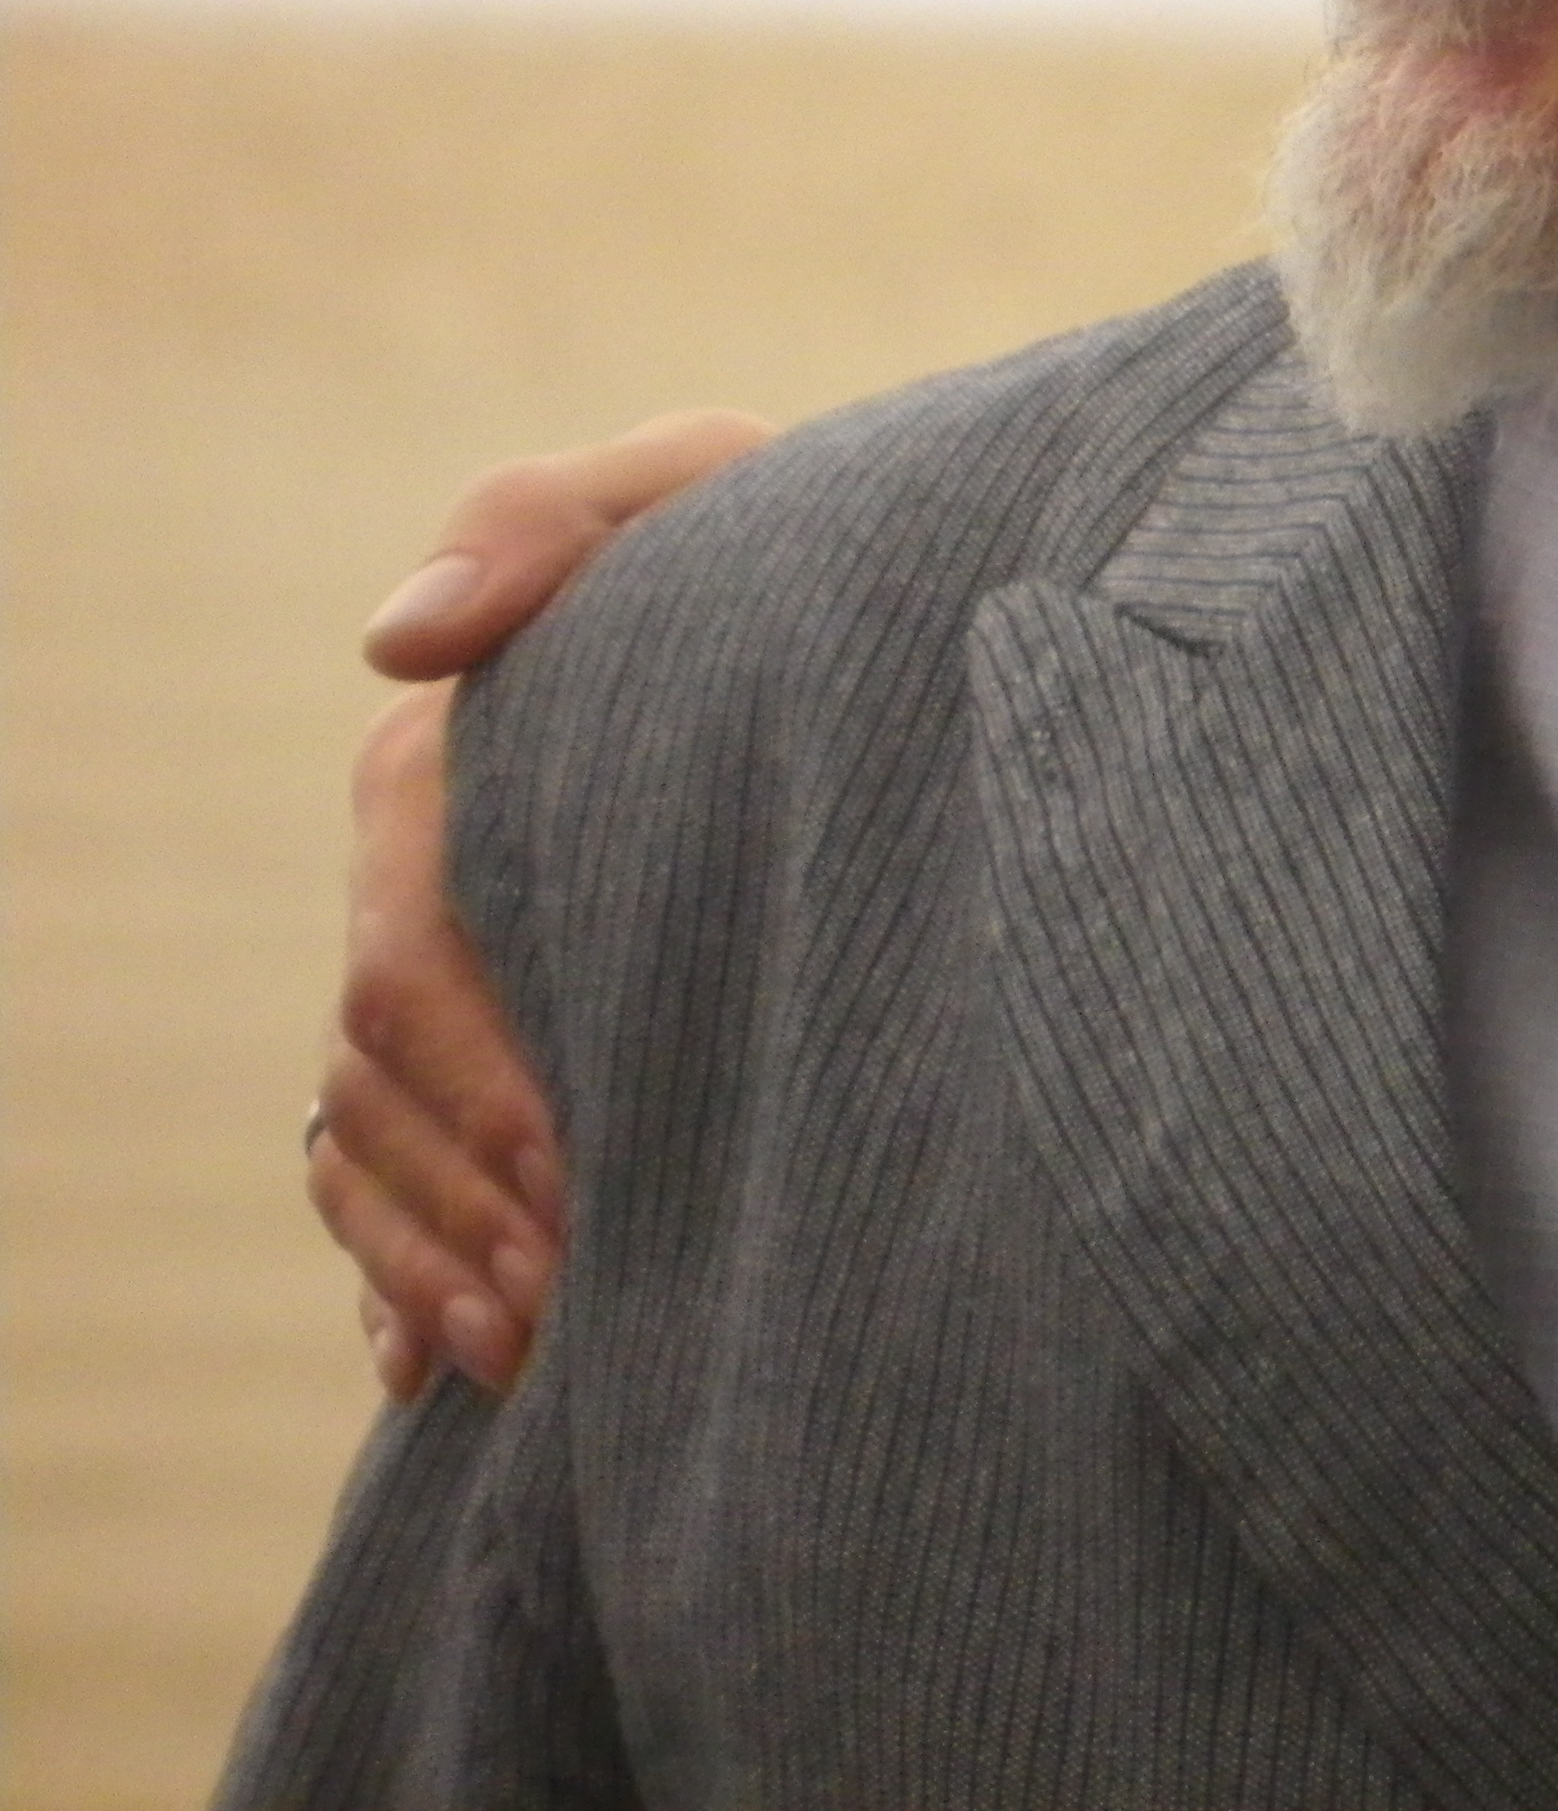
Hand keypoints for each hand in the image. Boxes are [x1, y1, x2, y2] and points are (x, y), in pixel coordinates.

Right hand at [306, 410, 770, 1396]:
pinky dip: (403, 1283)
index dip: (491, 1086)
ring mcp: (453, 964)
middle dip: (473, 1203)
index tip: (588, 1181)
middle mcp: (425, 873)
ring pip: (367, 1146)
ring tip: (539, 1358)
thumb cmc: (799, 540)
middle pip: (385, 1080)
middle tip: (579, 1308)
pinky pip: (381, 1185)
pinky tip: (446, 1376)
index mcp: (453, 765)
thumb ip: (549, 521)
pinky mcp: (496, 1034)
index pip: (418, 960)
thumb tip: (395, 643)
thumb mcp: (700, 484)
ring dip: (437, 1262)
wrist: (887, 600)